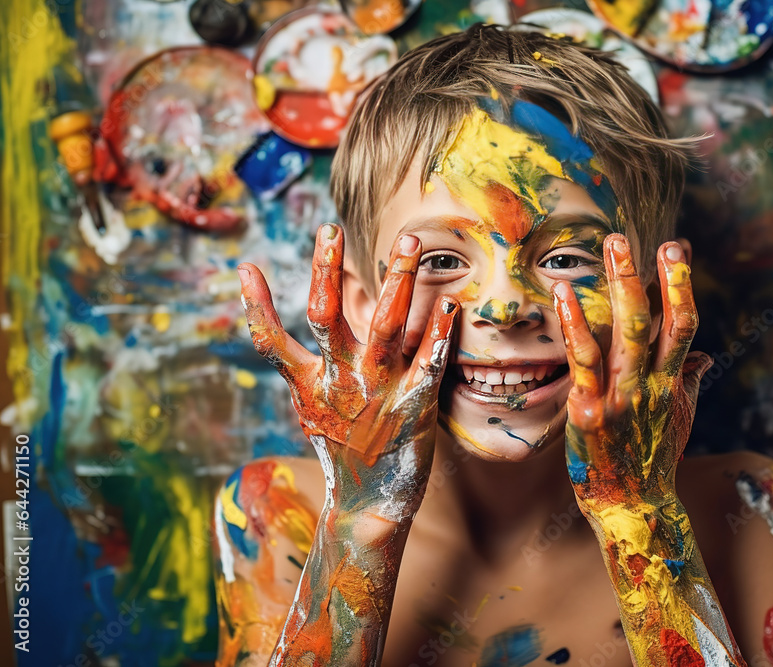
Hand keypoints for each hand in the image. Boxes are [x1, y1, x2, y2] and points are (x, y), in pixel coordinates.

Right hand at [237, 224, 458, 509]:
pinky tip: (450, 300)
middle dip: (326, 270)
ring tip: (409, 240)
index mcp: (310, 385)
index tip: (245, 267)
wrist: (369, 507)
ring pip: (385, 326)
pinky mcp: (415, 404)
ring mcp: (378, 392)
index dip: (257, 305)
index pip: (273, 340)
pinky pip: (429, 360)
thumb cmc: (343, 451)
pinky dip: (438, 328)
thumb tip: (281, 333)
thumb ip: (302, 368)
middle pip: (327, 317)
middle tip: (329, 228)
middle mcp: (339, 382)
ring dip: (396, 280)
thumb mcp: (311, 409)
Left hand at [553, 234, 712, 509]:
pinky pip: (584, 359)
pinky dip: (576, 324)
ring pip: (626, 331)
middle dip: (654, 274)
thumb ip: (688, 381)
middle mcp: (651, 384)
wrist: (634, 508)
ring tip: (612, 244)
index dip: (681, 283)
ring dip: (622, 284)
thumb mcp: (678, 419)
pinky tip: (564, 295)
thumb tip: (703, 355)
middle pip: (657, 320)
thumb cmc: (651, 460)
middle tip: (640, 237)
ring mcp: (623, 396)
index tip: (678, 246)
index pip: (683, 323)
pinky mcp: (593, 410)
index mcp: (672, 382)